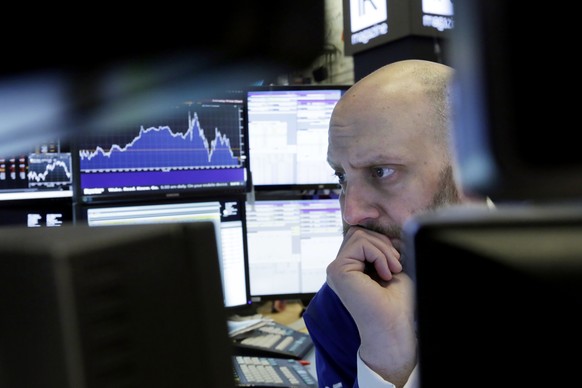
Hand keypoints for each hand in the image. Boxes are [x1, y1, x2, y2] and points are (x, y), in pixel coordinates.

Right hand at [326, 226, 416, 386]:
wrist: (394, 326)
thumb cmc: (397, 303)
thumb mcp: (391, 267)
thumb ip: (382, 248)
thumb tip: (384, 229)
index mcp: (350, 268)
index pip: (360, 236)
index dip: (382, 242)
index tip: (396, 262)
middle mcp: (339, 268)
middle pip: (358, 232)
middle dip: (382, 243)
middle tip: (395, 265)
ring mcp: (336, 269)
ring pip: (359, 235)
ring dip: (382, 249)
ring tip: (391, 270)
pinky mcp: (338, 270)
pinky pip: (360, 244)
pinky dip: (378, 254)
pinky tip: (384, 274)